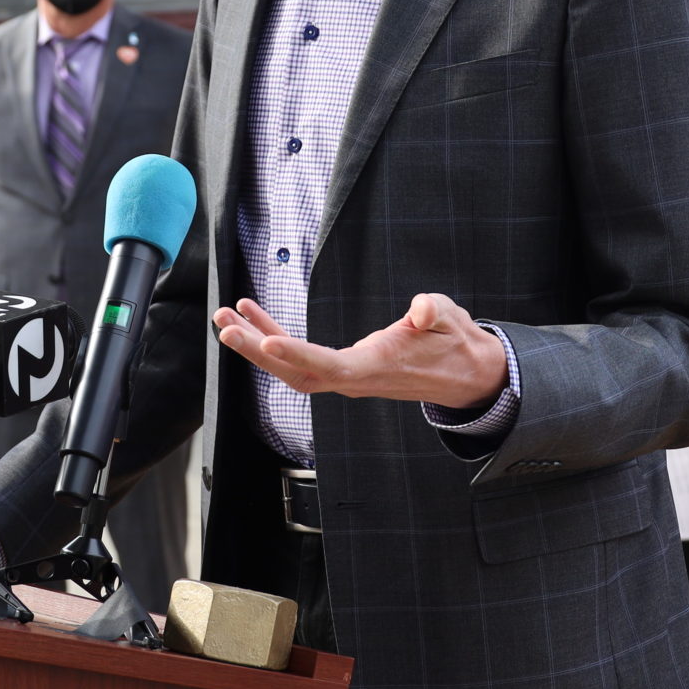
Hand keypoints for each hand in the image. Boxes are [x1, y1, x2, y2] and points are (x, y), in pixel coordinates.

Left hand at [214, 293, 507, 409]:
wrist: (462, 374)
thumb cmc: (453, 342)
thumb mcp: (450, 318)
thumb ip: (433, 313)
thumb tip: (420, 310)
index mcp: (376, 367)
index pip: (329, 366)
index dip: (296, 357)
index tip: (265, 344)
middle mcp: (353, 378)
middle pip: (296, 373)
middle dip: (257, 351)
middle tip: (226, 325)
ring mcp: (345, 376)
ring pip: (291, 368)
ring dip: (256, 344)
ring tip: (226, 316)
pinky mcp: (341, 367)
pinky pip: (300, 357)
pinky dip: (274, 336)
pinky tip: (253, 314)